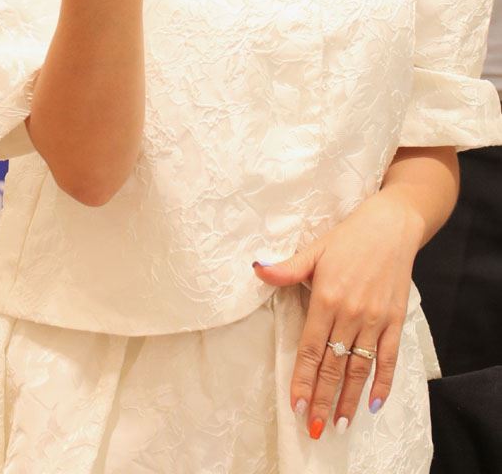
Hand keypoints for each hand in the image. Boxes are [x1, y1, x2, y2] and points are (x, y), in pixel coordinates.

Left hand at [253, 191, 423, 438]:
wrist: (392, 226)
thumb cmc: (349, 237)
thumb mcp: (315, 249)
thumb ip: (288, 268)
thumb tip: (258, 269)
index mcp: (327, 298)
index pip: (310, 349)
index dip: (302, 379)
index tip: (295, 405)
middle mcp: (351, 314)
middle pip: (334, 366)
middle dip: (322, 399)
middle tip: (313, 428)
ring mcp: (375, 320)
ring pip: (359, 369)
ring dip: (349, 399)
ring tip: (340, 424)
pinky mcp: (395, 321)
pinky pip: (389, 360)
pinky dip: (382, 384)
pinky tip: (373, 405)